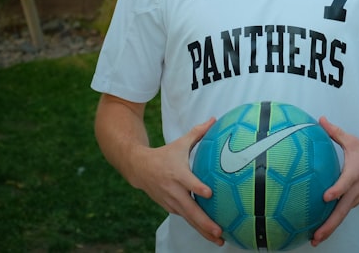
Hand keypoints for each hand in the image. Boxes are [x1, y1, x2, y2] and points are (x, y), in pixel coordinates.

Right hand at [135, 117, 223, 245]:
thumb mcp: (180, 143)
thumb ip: (198, 133)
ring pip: (189, 219)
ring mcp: (171, 202)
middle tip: (219, 231)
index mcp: (178, 174)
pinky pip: (185, 219)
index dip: (198, 188)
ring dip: (203, 230)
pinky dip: (197, 227)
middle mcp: (174, 190)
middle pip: (190, 209)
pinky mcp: (170, 208)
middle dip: (205, 222)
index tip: (209, 194)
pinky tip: (210, 236)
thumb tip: (214, 118)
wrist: (139, 168)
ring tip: (219, 241)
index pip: (189, 182)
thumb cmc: (165, 154)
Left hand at [310, 116, 358, 246]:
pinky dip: (333, 224)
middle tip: (315, 236)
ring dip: (329, 229)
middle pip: (341, 211)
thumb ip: (334, 132)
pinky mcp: (355, 203)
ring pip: (342, 216)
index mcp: (354, 174)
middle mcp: (355, 190)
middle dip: (328, 225)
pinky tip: (320, 232)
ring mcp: (356, 199)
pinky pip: (343, 214)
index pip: (344, 185)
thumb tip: (319, 119)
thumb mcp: (352, 141)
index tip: (325, 197)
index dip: (335, 191)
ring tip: (314, 240)